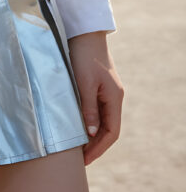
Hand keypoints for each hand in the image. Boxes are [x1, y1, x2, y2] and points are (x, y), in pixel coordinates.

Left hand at [68, 31, 123, 166]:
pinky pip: (97, 110)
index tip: (85, 159)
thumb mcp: (84, 83)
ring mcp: (107, 91)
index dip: (99, 148)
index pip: (112, 131)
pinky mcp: (99, 86)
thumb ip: (88, 108)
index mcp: (115, 97)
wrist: (84, 32)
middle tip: (79, 158)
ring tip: (77, 146)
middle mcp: (114, 96)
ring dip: (92, 134)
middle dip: (95, 145)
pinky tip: (78, 126)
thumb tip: (90, 133)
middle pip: (108, 128)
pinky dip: (89, 121)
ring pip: (102, 120)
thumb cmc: (83, 55)